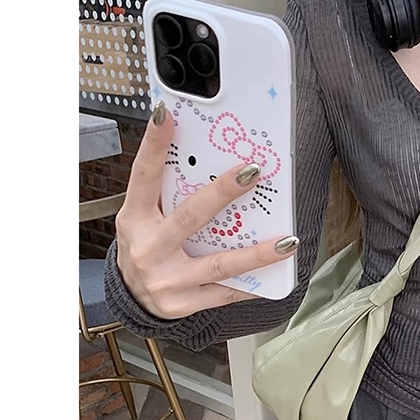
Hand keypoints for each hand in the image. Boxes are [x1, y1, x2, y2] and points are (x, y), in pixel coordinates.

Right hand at [115, 104, 298, 319]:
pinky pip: (226, 292)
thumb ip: (165, 194)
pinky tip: (277, 273)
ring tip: (288, 241)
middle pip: (191, 216)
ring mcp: (168, 279)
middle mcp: (150, 248)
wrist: (131, 300)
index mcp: (135, 218)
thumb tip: (201, 158)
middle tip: (252, 171)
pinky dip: (253, 284)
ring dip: (257, 253)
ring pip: (220, 264)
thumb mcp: (142, 218)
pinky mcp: (185, 303)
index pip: (143, 176)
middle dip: (223, 192)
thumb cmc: (145, 248)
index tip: (167, 115)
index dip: (154, 144)